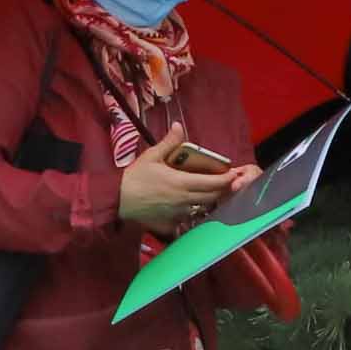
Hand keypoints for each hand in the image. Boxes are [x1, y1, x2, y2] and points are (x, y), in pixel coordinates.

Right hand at [117, 128, 242, 234]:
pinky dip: (193, 212)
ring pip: (203, 208)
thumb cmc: (133, 178)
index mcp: (182, 182)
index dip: (228, 178)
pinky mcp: (171, 223)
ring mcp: (178, 213)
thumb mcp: (151, 156)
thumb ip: (169, 142)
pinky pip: (188, 218)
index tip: (234, 173)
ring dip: (210, 200)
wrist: (116, 201)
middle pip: (214, 196)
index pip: (214, 182)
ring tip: (212, 192)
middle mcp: (184, 199)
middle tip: (227, 182)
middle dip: (223, 189)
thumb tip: (179, 126)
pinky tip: (190, 206)